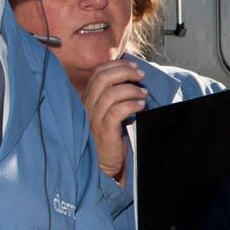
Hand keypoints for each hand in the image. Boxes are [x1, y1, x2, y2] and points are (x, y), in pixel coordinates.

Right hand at [80, 59, 147, 180]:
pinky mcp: (103, 131)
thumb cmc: (109, 136)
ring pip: (111, 93)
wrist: (103, 164)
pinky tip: (141, 106)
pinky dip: (131, 105)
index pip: (97, 72)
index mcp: (86, 99)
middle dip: (125, 72)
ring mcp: (93, 118)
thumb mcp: (107, 111)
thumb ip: (113, 95)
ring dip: (132, 89)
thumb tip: (132, 77)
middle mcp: (86, 106)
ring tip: (143, 94)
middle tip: (140, 76)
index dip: (116, 65)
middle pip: (103, 77)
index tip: (133, 66)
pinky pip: (117, 111)